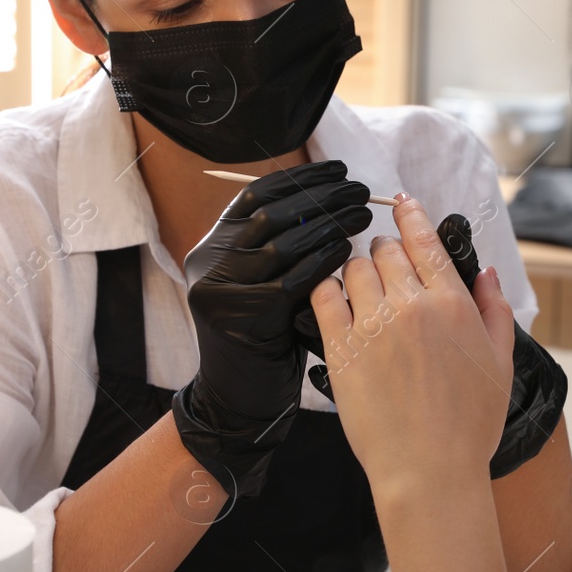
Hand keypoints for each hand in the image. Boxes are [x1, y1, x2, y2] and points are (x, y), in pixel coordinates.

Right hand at [172, 159, 373, 499]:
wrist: (238, 400)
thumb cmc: (265, 339)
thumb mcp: (267, 282)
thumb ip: (285, 245)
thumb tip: (331, 201)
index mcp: (213, 247)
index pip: (257, 197)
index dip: (301, 180)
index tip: (339, 171)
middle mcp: (208, 263)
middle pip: (270, 214)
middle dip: (321, 198)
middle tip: (360, 191)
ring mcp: (218, 290)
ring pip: (280, 244)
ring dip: (328, 225)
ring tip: (363, 215)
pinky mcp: (239, 318)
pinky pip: (289, 281)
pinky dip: (321, 263)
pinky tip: (348, 254)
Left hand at [308, 196, 514, 501]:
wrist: (428, 471)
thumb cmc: (469, 426)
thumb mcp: (500, 363)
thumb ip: (494, 311)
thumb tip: (485, 273)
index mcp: (452, 304)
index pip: (425, 240)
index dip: (412, 215)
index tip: (403, 203)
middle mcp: (411, 306)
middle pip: (387, 250)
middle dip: (386, 250)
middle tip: (385, 263)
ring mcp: (372, 325)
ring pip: (354, 268)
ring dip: (357, 269)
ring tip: (362, 285)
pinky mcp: (340, 348)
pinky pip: (324, 296)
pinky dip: (327, 286)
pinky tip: (333, 295)